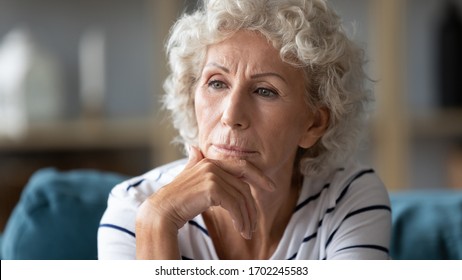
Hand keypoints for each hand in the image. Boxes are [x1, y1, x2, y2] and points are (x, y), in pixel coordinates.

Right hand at [137, 146, 274, 240]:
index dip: (259, 176)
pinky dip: (240, 219)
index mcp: (210, 161)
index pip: (242, 166)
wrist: (162, 210)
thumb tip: (193, 148)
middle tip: (253, 225)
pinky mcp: (212, 188)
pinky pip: (234, 205)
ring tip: (247, 232)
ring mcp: (212, 175)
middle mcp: (212, 165)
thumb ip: (194, 163)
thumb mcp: (188, 177)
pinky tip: (241, 230)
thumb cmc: (176, 197)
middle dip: (251, 207)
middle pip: (243, 186)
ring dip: (246, 218)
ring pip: (241, 198)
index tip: (271, 186)